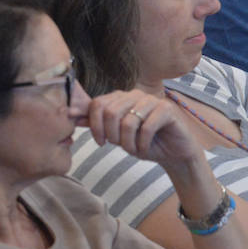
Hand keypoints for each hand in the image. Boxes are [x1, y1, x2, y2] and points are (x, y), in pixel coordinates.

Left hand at [85, 90, 200, 167]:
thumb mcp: (117, 135)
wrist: (174, 154)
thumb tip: (73, 116)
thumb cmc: (144, 143)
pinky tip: (144, 149)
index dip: (95, 125)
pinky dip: (142, 143)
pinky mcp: (167, 109)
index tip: (101, 142)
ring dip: (128, 142)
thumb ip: (97, 124)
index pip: (97, 104)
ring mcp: (151, 100)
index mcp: (120, 97)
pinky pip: (147, 127)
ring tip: (133, 150)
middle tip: (119, 146)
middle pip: (111, 112)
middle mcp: (134, 94)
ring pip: (128, 121)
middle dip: (112, 135)